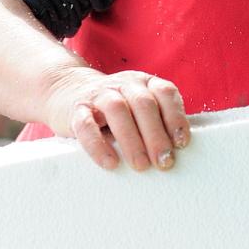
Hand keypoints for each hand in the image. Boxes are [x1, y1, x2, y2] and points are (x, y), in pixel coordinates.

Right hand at [43, 67, 189, 172]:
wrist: (67, 90)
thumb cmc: (113, 109)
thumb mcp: (137, 108)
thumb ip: (156, 122)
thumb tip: (175, 153)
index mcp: (144, 83)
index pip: (165, 93)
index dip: (176, 117)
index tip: (181, 143)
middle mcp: (125, 84)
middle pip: (144, 104)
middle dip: (156, 135)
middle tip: (164, 162)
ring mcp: (99, 94)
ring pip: (118, 110)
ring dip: (132, 140)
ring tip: (141, 165)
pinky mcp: (77, 109)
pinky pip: (86, 125)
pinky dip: (98, 146)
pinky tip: (110, 163)